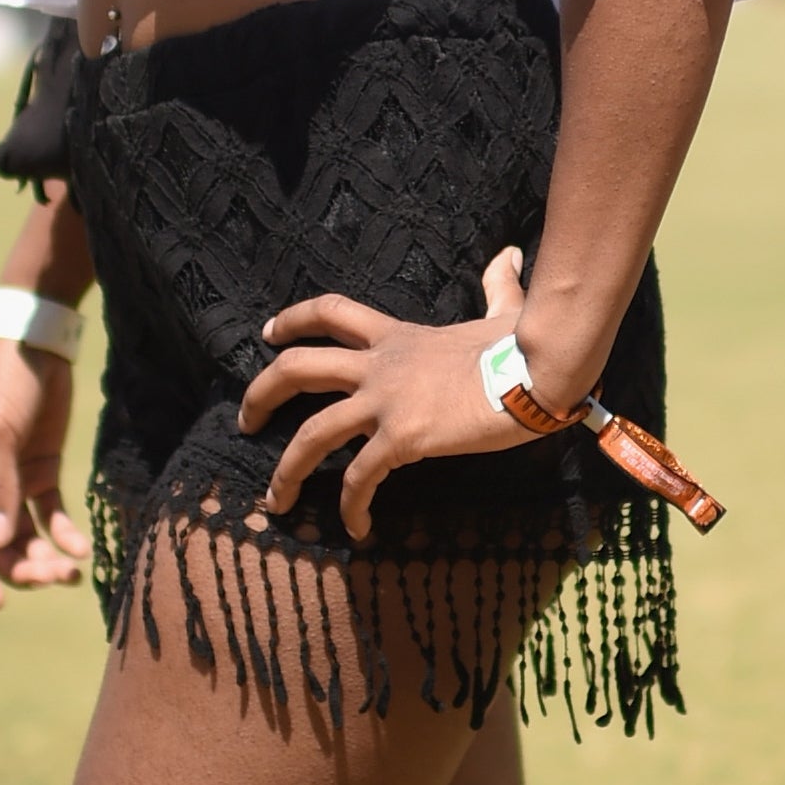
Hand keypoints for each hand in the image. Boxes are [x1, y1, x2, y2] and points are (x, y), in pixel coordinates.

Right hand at [0, 339, 91, 607]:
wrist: (37, 343)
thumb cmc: (5, 383)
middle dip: (19, 569)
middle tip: (52, 577)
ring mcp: (12, 482)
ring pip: (24, 538)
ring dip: (43, 560)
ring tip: (71, 571)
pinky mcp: (42, 472)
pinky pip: (50, 517)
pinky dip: (63, 535)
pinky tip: (80, 548)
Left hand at [238, 245, 530, 542]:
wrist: (540, 370)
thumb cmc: (526, 344)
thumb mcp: (503, 310)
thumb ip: (498, 286)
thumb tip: (511, 255)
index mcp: (397, 337)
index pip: (330, 313)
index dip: (292, 320)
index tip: (268, 334)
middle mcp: (379, 367)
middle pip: (297, 369)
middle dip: (260, 394)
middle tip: (245, 421)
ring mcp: (385, 402)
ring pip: (311, 434)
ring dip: (285, 470)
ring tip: (274, 500)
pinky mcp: (402, 438)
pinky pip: (359, 479)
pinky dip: (351, 507)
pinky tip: (356, 528)